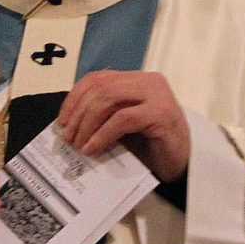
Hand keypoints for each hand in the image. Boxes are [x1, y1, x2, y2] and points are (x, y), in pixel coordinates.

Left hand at [56, 70, 190, 182]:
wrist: (183, 165)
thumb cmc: (152, 146)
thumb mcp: (122, 126)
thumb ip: (103, 117)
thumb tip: (69, 123)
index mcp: (137, 80)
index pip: (98, 78)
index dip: (75, 97)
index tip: (62, 121)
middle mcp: (149, 82)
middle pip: (101, 87)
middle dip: (78, 112)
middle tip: (67, 137)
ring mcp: (157, 96)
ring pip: (108, 98)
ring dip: (87, 123)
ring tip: (78, 144)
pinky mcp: (161, 114)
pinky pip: (122, 119)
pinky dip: (103, 134)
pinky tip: (93, 148)